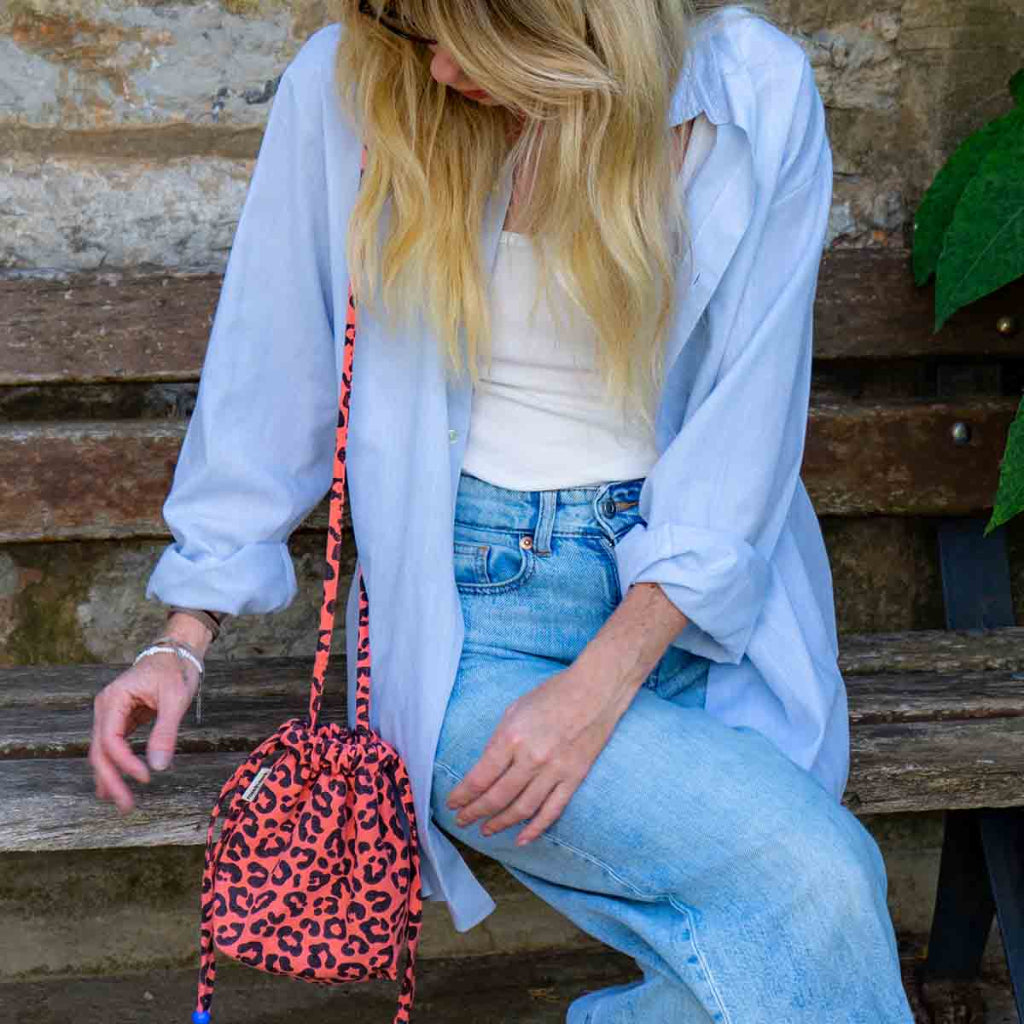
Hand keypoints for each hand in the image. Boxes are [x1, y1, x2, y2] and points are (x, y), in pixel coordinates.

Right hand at [89, 650, 199, 813]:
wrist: (176, 652)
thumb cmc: (176, 670)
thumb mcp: (175, 699)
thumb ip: (166, 731)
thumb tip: (159, 766)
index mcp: (114, 699)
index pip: (110, 739)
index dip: (125, 762)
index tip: (146, 777)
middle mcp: (105, 708)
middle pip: (100, 750)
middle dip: (112, 779)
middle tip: (127, 805)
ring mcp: (110, 714)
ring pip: (103, 752)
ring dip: (110, 777)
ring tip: (121, 803)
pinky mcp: (120, 719)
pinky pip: (113, 747)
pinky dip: (115, 765)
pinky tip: (115, 785)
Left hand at [445, 663, 635, 846]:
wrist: (596, 691)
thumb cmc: (553, 694)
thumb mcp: (515, 710)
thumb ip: (499, 741)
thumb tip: (485, 770)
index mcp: (512, 737)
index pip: (480, 777)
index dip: (463, 795)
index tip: (452, 803)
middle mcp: (532, 758)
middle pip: (497, 797)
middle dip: (475, 812)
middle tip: (462, 821)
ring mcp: (555, 771)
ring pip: (522, 809)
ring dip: (500, 823)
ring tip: (485, 830)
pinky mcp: (574, 778)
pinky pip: (552, 811)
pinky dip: (535, 829)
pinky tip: (520, 839)